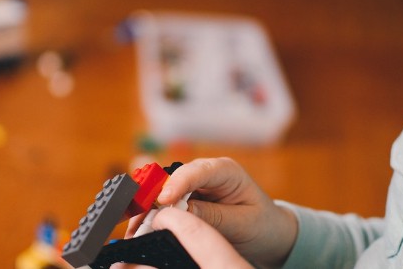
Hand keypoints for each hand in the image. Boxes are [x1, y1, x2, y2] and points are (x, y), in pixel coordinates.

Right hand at [126, 157, 297, 267]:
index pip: (198, 171)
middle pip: (172, 179)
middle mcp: (205, 173)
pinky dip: (151, 216)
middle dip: (153, 198)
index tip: (163, 199)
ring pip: (162, 191)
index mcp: (226, 171)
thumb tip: (180, 211)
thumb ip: (213, 216)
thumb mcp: (242, 223)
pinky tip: (141, 227)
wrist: (267, 231)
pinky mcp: (185, 198)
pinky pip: (163, 204)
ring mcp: (193, 185)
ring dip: (147, 209)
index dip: (178, 183)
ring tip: (135, 228)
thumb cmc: (260, 223)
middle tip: (139, 219)